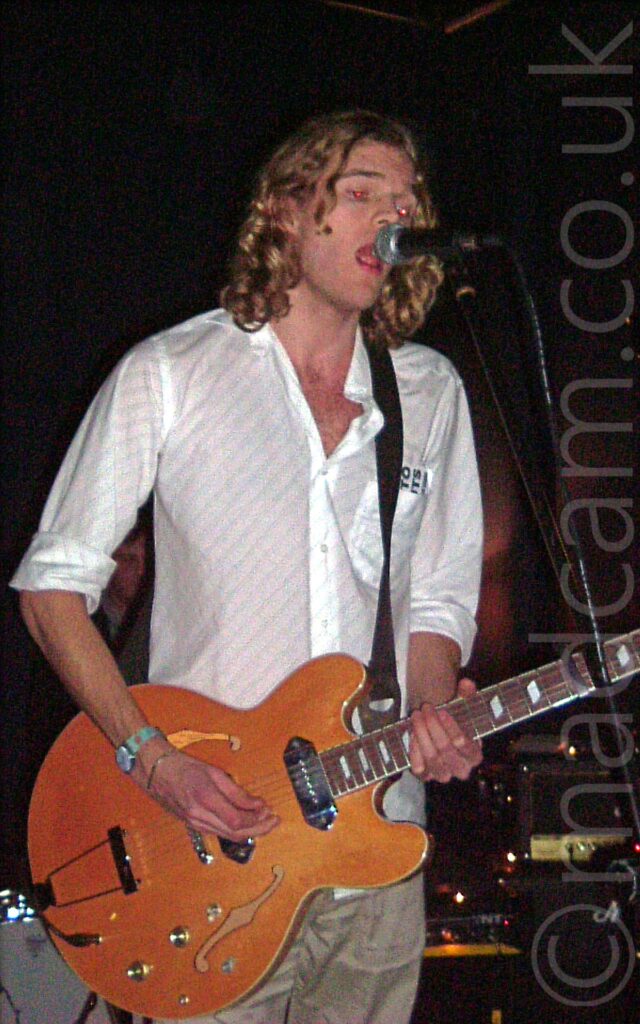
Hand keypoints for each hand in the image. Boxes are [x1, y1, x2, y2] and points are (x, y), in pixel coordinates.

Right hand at [139, 747, 278, 840]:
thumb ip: (236, 791)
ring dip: (250, 830)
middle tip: (274, 820)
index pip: (237, 820)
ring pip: (228, 836)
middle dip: (259, 829)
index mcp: (206, 800)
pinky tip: (246, 821)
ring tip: (265, 821)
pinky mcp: (194, 825)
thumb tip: (257, 804)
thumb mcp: (214, 772)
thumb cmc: (184, 767)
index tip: (269, 809)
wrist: (156, 772)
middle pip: (236, 833)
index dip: (257, 819)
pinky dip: (236, 829)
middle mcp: (200, 817)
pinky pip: (219, 832)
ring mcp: (196, 824)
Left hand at [409, 677, 481, 782]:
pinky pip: (418, 767)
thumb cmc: (455, 719)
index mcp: (475, 755)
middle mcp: (461, 770)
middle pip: (445, 750)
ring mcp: (443, 775)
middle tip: (425, 708)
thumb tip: (466, 684)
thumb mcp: (462, 705)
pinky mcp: (426, 776)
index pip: (464, 745)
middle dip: (433, 727)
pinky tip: (412, 732)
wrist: (440, 733)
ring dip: (422, 734)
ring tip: (416, 715)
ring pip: (431, 758)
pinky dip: (414, 748)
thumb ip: (466, 694)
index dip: (452, 728)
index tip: (442, 711)